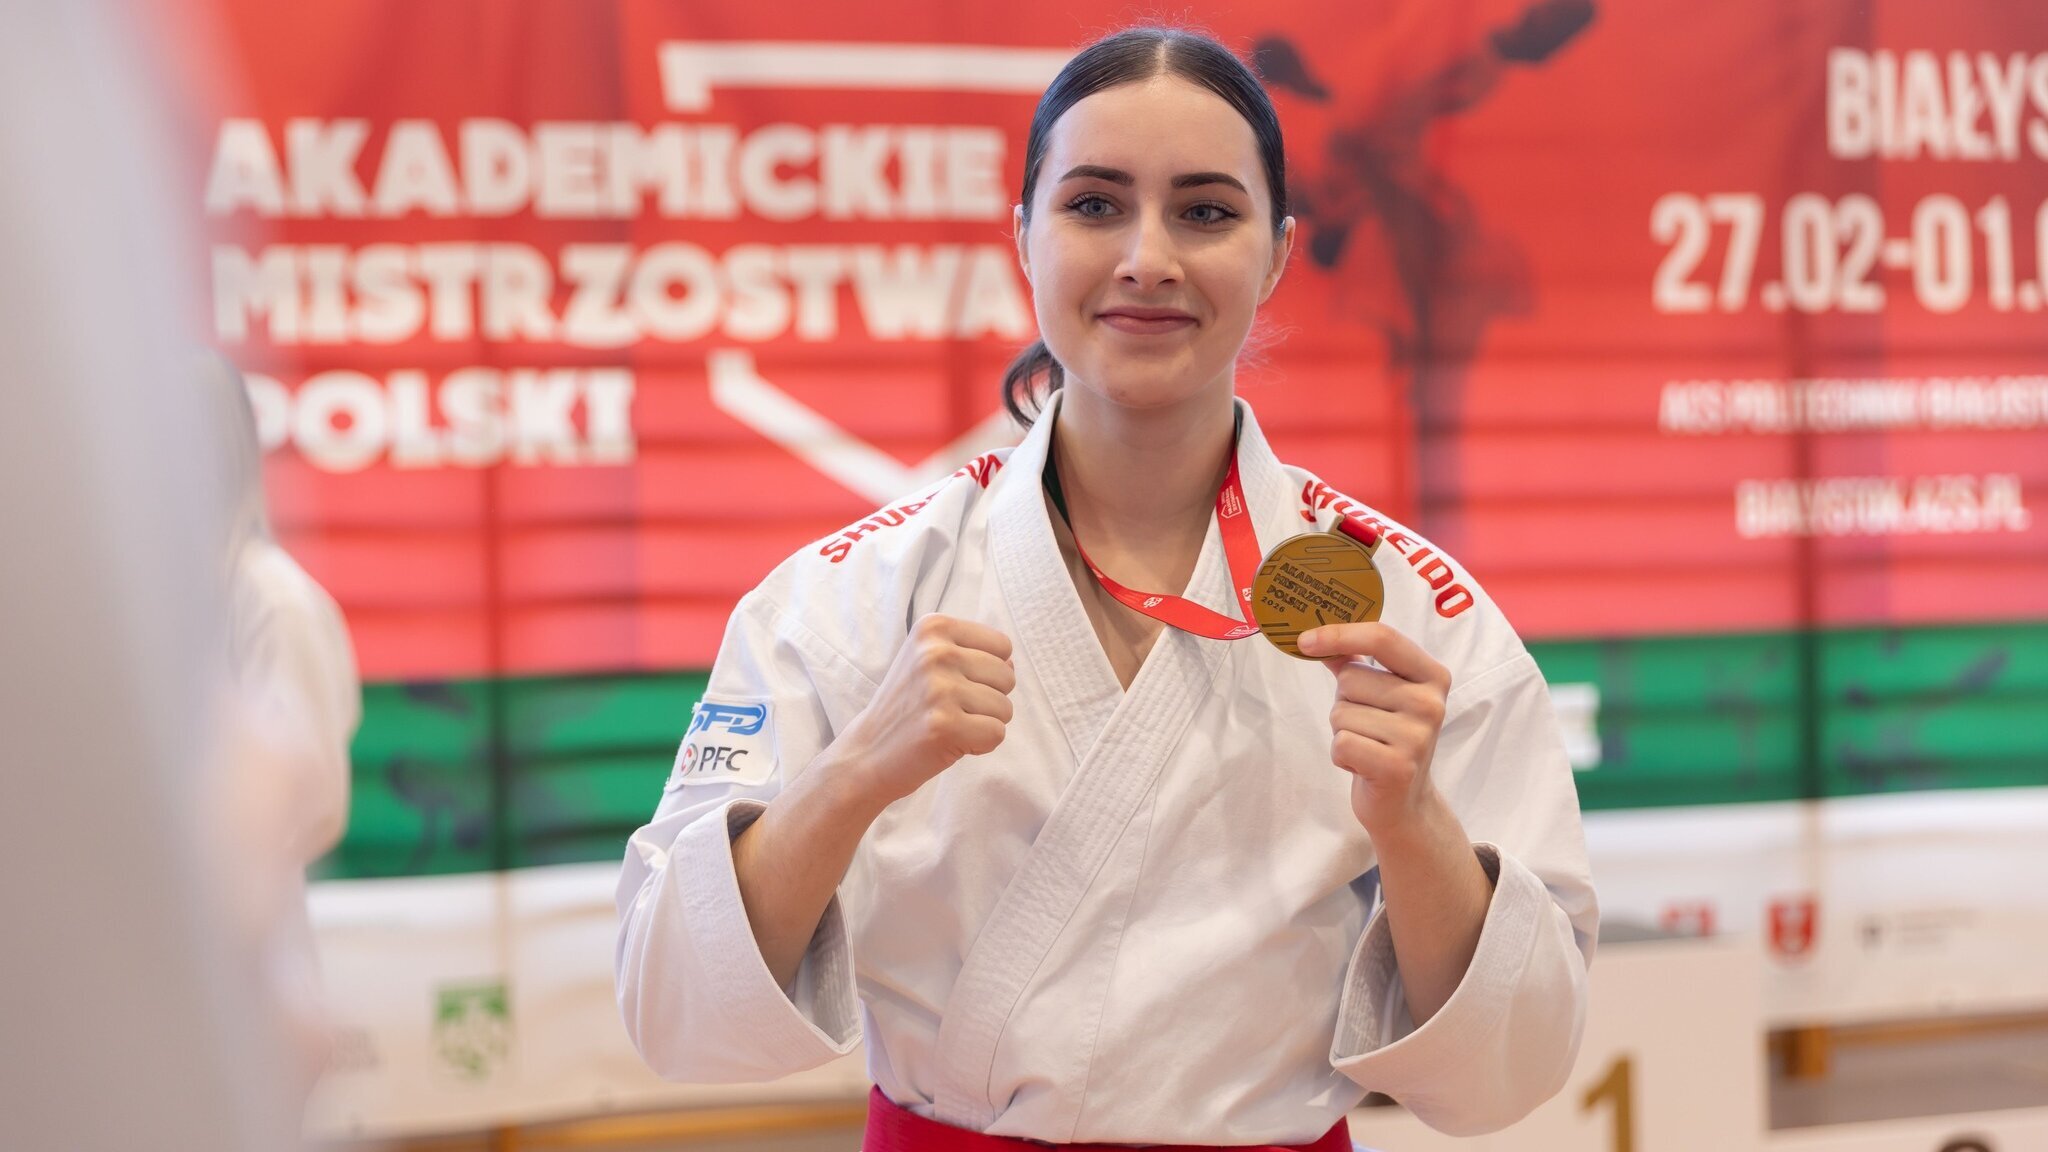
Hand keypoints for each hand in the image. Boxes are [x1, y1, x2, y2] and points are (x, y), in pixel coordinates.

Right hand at [834, 614, 1014, 804]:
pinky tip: (951, 741)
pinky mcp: (944, 725)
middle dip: (988, 699)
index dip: (988, 672)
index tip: (954, 684)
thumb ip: (971, 654)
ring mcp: (939, 689)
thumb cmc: (906, 707)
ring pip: (1005, 708)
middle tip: (950, 709)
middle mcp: (936, 652)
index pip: (1002, 645)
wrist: (866, 753)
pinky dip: (980, 745)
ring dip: (984, 723)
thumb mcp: (928, 662)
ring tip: (949, 725)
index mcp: (933, 627)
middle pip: (1007, 676)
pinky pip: (997, 734)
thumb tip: (1012, 663)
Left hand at [1296, 623, 1451, 838]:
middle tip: (1367, 724)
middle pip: (1351, 678)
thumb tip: (1315, 636)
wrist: (1405, 802)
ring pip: (1341, 712)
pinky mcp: (1397, 767)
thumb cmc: (1387, 739)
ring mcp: (1417, 736)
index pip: (1382, 638)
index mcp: (1432, 675)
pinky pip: (1341, 743)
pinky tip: (1362, 764)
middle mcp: (1431, 703)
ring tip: (1368, 745)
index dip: (1339, 634)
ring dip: (1342, 730)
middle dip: (1344, 701)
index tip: (1305, 640)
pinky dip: (1341, 755)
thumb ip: (1353, 662)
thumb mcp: (1380, 694)